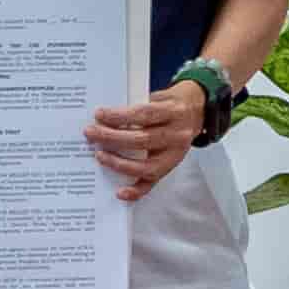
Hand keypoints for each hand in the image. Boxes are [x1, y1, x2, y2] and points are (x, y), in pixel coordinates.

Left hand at [85, 83, 202, 202]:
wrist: (197, 110)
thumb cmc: (172, 103)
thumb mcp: (160, 96)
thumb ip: (138, 105)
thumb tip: (106, 118)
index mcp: (175, 112)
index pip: (144, 115)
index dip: (120, 116)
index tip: (99, 115)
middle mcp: (178, 135)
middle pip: (141, 140)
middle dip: (112, 138)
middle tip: (91, 134)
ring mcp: (176, 154)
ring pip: (146, 165)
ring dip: (119, 163)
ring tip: (100, 155)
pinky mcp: (171, 167)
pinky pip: (153, 182)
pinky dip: (136, 190)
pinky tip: (120, 192)